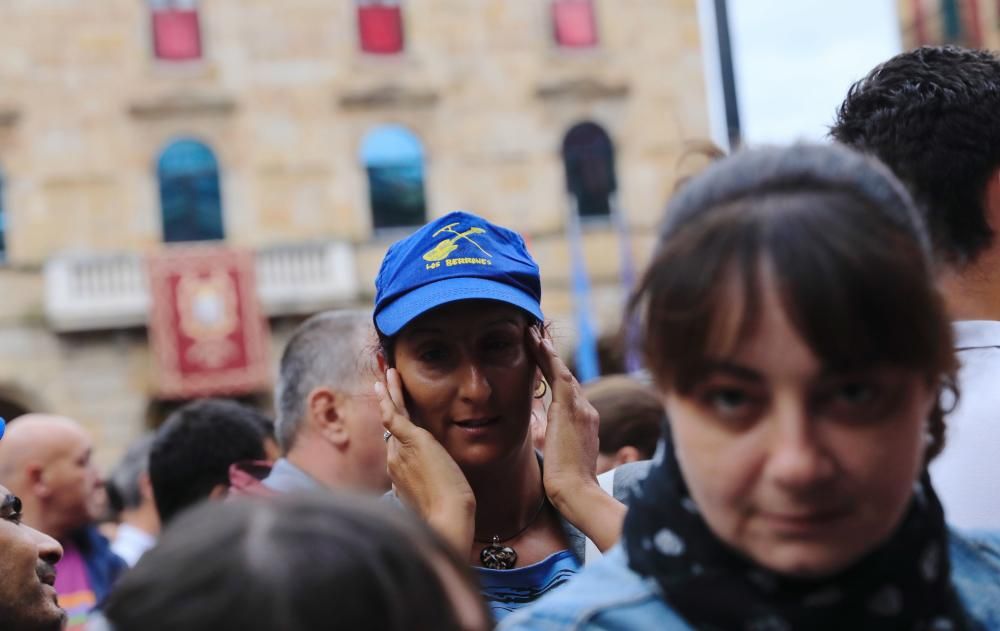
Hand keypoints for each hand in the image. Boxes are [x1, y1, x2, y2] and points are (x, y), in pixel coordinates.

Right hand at [374, 368, 475, 554]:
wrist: (447, 518)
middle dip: (386, 404)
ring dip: (389, 393)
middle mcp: (394, 460)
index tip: (390, 415)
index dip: (393, 428)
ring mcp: (399, 450)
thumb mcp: (437, 498)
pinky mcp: (411, 441)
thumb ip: (431, 488)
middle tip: (380, 384)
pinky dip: (390, 396)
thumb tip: (440, 485)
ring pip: (391, 416)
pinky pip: (394, 414)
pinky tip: (387, 382)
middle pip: (389, 427)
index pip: (395, 444)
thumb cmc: (448, 514)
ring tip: (386, 374)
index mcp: (400, 474)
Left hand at [527, 327, 624, 550]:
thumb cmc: (568, 486)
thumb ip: (556, 444)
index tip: (545, 360)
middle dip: (552, 357)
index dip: (557, 375)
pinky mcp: (571, 409)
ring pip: (563, 371)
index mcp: (585, 424)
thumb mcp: (561, 460)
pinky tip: (536, 342)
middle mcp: (587, 411)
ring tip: (533, 332)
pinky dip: (547, 357)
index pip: (568, 393)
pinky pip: (559, 375)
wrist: (578, 493)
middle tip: (538, 335)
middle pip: (567, 377)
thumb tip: (546, 439)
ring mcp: (581, 409)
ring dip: (547, 351)